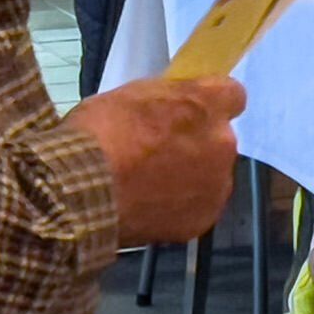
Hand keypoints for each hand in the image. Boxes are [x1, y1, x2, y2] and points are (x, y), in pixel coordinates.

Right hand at [63, 77, 245, 245]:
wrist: (80, 192)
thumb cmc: (98, 135)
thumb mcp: (132, 95)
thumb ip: (168, 100)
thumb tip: (174, 109)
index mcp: (207, 105)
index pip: (233, 94)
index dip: (211, 103)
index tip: (191, 111)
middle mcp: (222, 143)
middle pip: (219, 139)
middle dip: (198, 143)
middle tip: (159, 153)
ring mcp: (216, 184)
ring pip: (211, 175)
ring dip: (191, 177)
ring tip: (149, 186)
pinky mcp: (202, 219)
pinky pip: (197, 206)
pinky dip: (179, 208)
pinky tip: (149, 208)